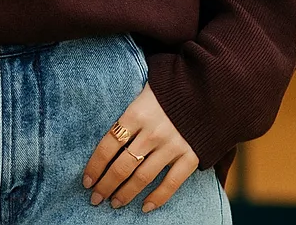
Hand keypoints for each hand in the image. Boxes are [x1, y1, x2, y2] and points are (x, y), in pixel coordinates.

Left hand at [82, 83, 199, 212]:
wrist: (208, 87)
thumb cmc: (169, 89)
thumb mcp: (143, 93)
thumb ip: (128, 115)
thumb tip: (108, 138)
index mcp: (136, 113)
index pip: (108, 145)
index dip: (95, 166)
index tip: (87, 181)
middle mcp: (152, 132)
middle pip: (122, 165)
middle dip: (106, 185)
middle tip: (96, 198)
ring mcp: (172, 145)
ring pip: (142, 177)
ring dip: (125, 193)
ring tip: (115, 203)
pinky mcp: (191, 155)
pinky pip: (172, 182)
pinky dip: (158, 198)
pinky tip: (145, 207)